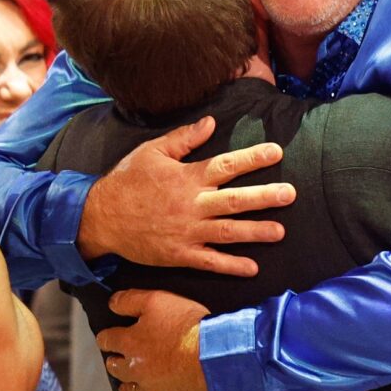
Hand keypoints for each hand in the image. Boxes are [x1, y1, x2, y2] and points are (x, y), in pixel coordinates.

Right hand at [76, 117, 294, 275]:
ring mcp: (187, 232)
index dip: (253, 157)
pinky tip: (253, 268)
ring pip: (228, 232)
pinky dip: (231, 265)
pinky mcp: (180, 254)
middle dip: (265, 197)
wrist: (100, 217)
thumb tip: (211, 122)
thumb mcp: (152, 152)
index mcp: (187, 177)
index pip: (227, 165)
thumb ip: (183, 139)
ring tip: (281, 232)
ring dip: (256, 232)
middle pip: (235, 200)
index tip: (277, 152)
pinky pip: (210, 261)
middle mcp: (192, 205)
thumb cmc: (126, 181)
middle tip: (290, 194)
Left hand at [97, 289, 209, 390]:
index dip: (107, 337)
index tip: (109, 336)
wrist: (214, 354)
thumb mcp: (156, 300)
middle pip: (115, 369)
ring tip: (132, 384)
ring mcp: (153, 389)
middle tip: (119, 358)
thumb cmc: (186, 325)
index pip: (106, 340)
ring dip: (129, 388)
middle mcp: (135, 369)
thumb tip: (111, 303)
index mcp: (129, 343)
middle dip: (115, 362)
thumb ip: (129, 300)